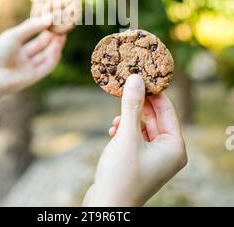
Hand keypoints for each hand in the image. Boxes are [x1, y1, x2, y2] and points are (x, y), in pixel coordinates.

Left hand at [0, 15, 65, 98]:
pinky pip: (47, 66)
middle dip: (53, 36)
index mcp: (15, 46)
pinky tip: (58, 48)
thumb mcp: (14, 35)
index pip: (33, 34)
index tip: (55, 18)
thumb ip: (32, 26)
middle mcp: (22, 57)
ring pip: (46, 55)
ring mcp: (28, 68)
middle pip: (42, 45)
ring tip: (63, 35)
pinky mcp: (33, 77)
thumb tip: (50, 17)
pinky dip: (54, 57)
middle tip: (63, 26)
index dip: (44, 27)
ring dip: (55, 46)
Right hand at [83, 74, 186, 206]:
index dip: (154, 91)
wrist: (107, 206)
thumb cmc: (121, 175)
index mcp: (174, 147)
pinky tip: (113, 132)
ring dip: (128, 119)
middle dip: (138, 105)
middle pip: (154, 117)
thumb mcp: (127, 136)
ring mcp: (154, 157)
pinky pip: (135, 136)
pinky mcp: (140, 160)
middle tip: (125, 87)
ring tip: (116, 120)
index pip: (167, 110)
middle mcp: (168, 151)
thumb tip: (136, 78)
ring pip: (142, 125)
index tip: (141, 74)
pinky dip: (124, 130)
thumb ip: (132, 105)